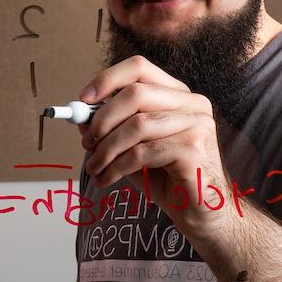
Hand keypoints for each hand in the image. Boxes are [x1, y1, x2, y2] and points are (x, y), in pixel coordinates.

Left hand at [79, 55, 235, 241]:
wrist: (200, 213)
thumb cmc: (167, 178)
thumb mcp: (133, 148)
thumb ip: (112, 129)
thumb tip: (81, 117)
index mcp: (178, 95)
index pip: (140, 68)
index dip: (107, 80)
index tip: (82, 99)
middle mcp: (192, 104)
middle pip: (136, 93)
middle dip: (102, 119)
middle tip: (86, 142)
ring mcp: (197, 125)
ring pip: (137, 125)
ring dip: (106, 149)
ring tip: (95, 167)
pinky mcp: (193, 149)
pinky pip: (142, 153)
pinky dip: (116, 167)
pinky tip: (107, 179)